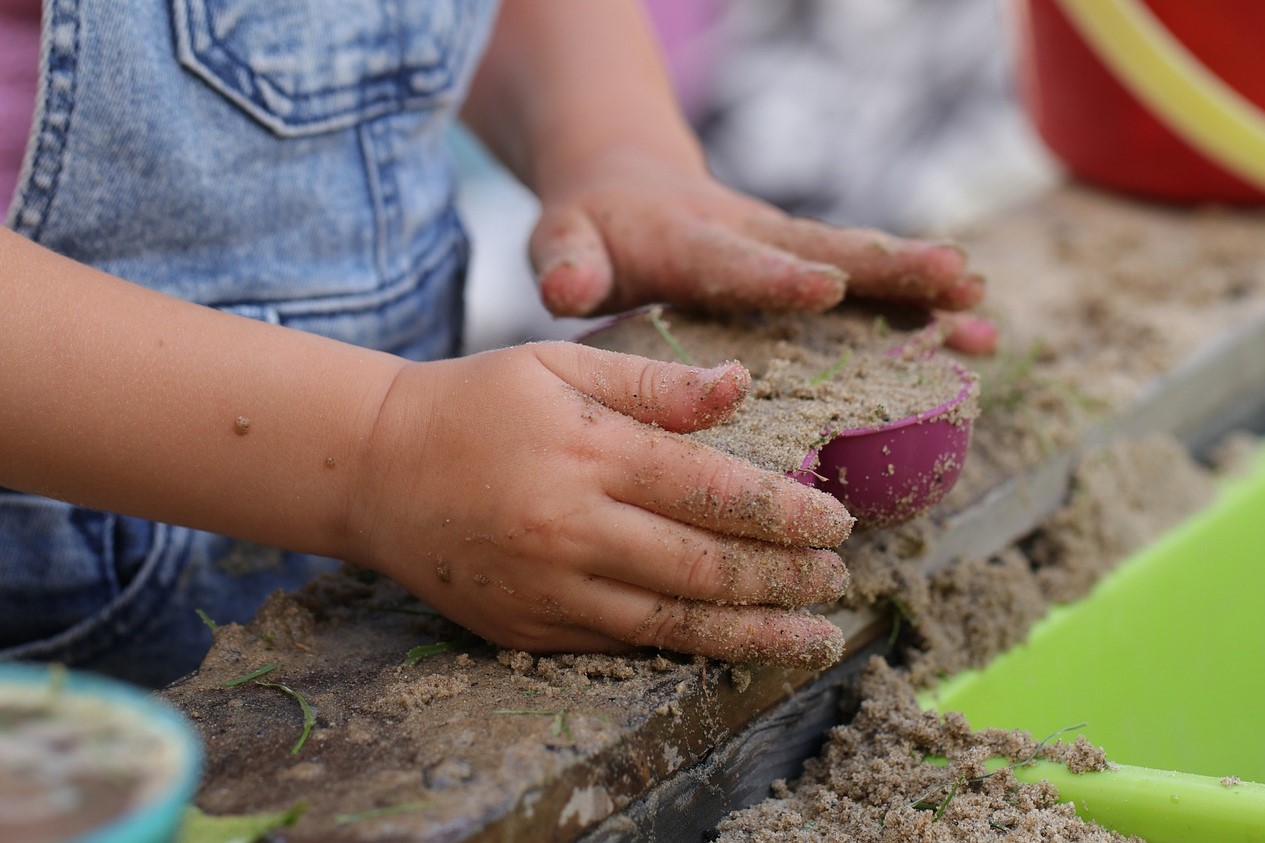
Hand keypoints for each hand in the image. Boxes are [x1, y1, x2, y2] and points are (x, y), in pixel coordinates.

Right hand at [346, 343, 854, 668]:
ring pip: (673, 624)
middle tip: (835, 578)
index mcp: (589, 451)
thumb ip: (654, 383)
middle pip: (705, 567)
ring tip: (813, 636)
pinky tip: (729, 645)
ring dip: (754, 633)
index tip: (838, 522)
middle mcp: (572, 527)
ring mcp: (547, 587)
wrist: (374, 469)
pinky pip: (621, 645)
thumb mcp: (559, 364)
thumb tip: (743, 387)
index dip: (787, 513)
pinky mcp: (526, 627)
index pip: (714, 491)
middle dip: (785, 578)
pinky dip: (685, 648)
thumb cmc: (476, 402)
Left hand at [529, 147, 996, 354]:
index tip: (826, 286)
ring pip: (861, 266)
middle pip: (826, 250)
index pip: (735, 261)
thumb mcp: (564, 240)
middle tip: (955, 279)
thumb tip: (566, 287)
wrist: (627, 182)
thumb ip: (567, 262)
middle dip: (889, 268)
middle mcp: (752, 238)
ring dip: (921, 288)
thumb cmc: (592, 228)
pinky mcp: (805, 264)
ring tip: (984, 312)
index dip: (777, 276)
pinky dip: (919, 307)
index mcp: (690, 242)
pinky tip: (975, 334)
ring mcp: (786, 250)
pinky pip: (867, 285)